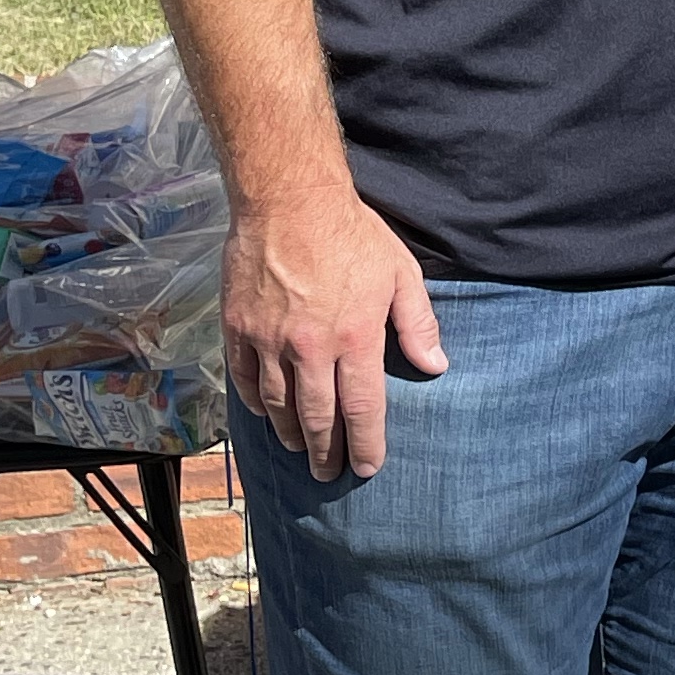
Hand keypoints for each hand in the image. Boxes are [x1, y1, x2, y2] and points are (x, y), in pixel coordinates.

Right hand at [224, 190, 446, 482]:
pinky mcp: (238, 326)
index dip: (365, 443)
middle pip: (318, 417)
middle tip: (329, 475)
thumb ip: (418, 324)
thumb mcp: (401, 273)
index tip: (367, 467)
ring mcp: (269, 339)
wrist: (289, 199)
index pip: (362, 409)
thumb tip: (436, 366)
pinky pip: (246, 377)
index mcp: (355, 338)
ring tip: (301, 450)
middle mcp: (310, 348)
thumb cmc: (352, 234)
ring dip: (292, 434)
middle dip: (326, 452)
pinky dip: (256, 402)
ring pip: (279, 404)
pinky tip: (266, 413)